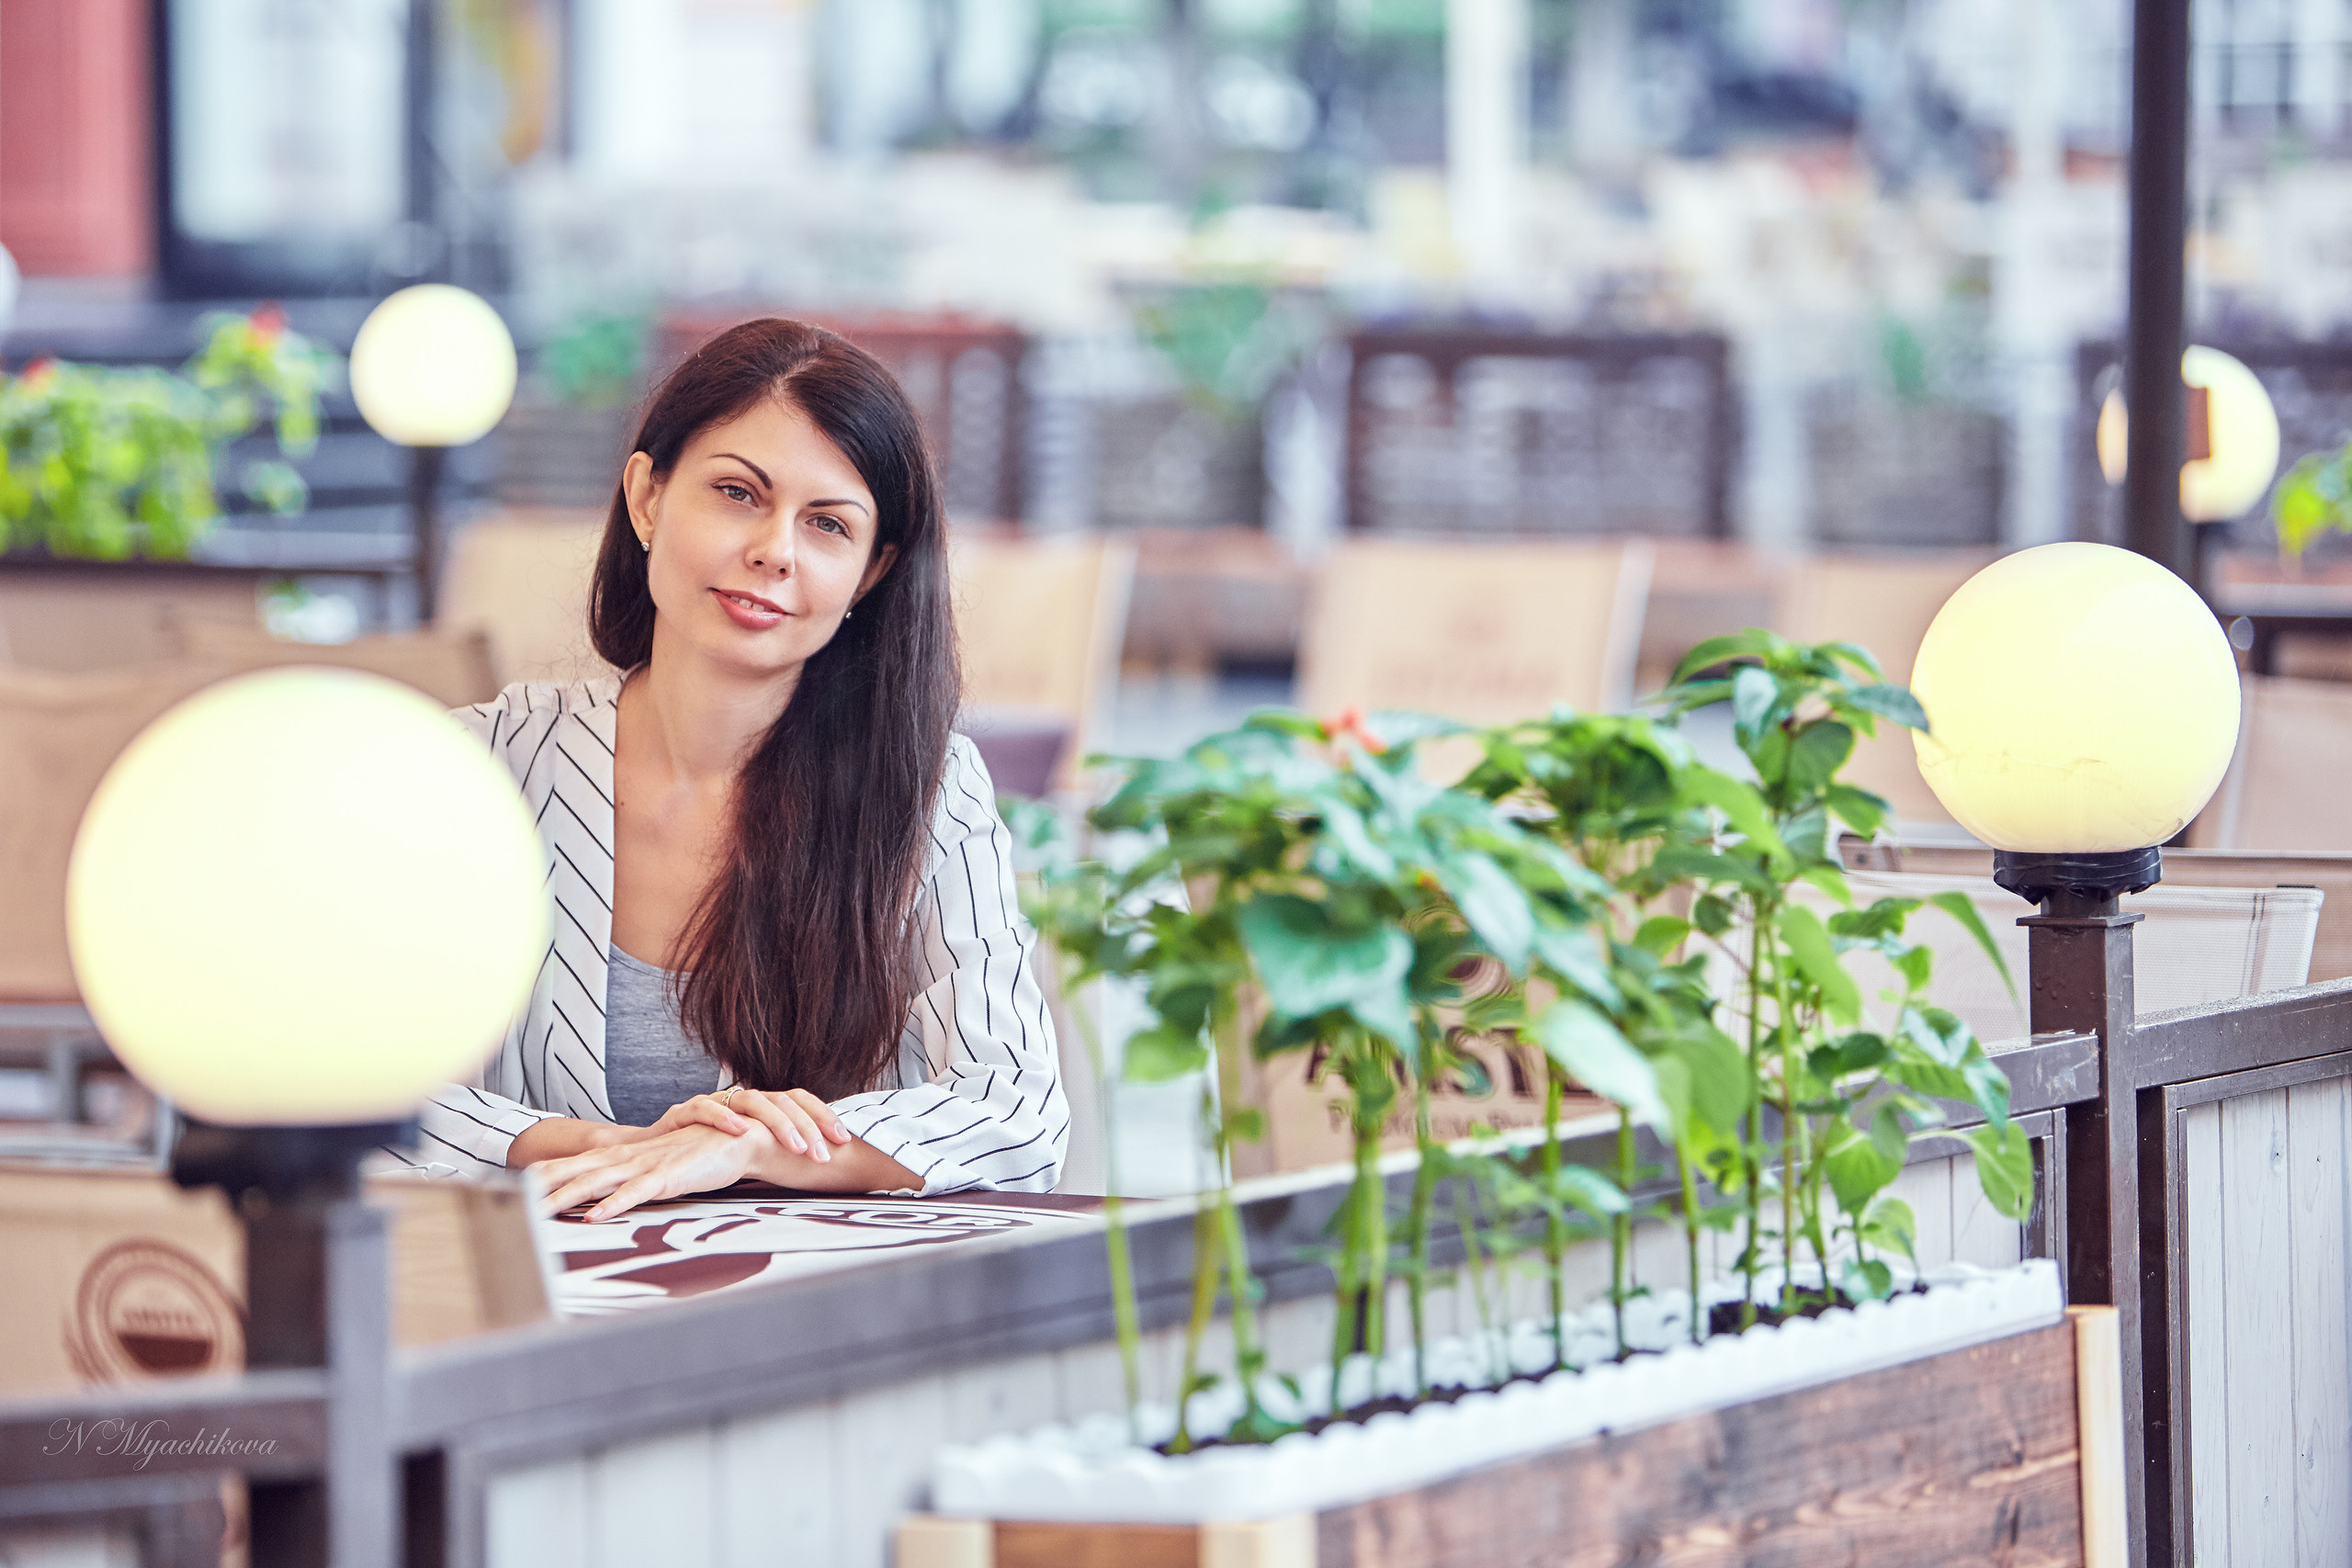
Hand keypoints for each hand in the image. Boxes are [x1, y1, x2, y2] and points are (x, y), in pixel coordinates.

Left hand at [533, 1121, 776, 1220]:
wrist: (741, 1138)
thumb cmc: (703, 1156)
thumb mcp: (662, 1169)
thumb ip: (636, 1181)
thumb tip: (613, 1197)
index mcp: (625, 1157)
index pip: (576, 1165)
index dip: (545, 1175)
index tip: (513, 1186)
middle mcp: (628, 1159)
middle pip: (576, 1172)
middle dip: (541, 1186)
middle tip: (509, 1200)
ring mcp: (646, 1166)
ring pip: (598, 1183)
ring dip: (566, 1197)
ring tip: (538, 1210)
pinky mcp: (668, 1176)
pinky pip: (636, 1193)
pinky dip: (614, 1204)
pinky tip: (594, 1216)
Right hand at [650, 1087, 853, 1164]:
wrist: (649, 1158)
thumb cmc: (703, 1160)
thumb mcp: (747, 1159)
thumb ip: (778, 1158)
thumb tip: (825, 1174)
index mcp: (760, 1109)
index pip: (799, 1101)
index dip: (823, 1117)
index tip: (844, 1141)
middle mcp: (740, 1101)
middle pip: (783, 1100)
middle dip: (808, 1125)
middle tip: (823, 1153)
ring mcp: (713, 1102)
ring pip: (754, 1100)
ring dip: (778, 1122)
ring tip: (796, 1145)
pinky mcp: (684, 1112)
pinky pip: (705, 1107)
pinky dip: (724, 1116)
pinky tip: (742, 1130)